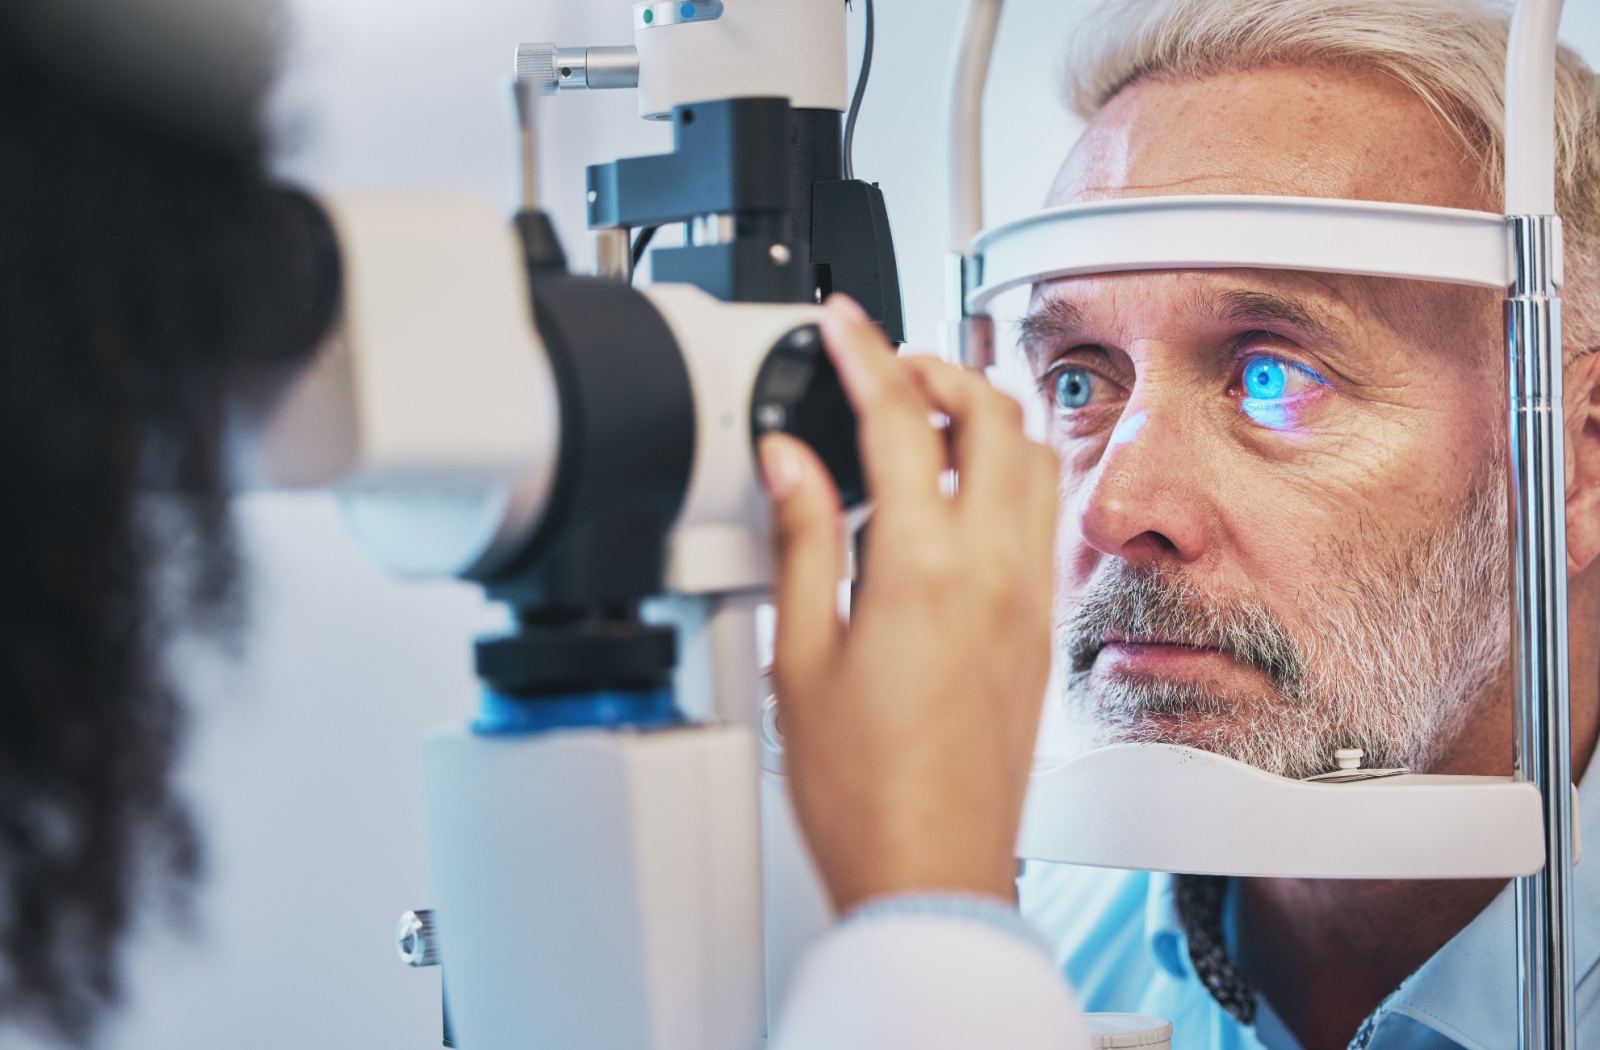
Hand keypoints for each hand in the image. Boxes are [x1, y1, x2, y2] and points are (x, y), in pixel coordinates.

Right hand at [759, 295, 1060, 912]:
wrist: (931, 871)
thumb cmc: (861, 790)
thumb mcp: (801, 655)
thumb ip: (801, 538)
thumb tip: (790, 460)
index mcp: (922, 568)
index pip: (899, 418)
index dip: (865, 352)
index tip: (842, 323)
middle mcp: (992, 571)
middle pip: (991, 414)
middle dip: (938, 365)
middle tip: (884, 364)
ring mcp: (1026, 599)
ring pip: (1031, 458)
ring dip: (983, 414)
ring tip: (922, 417)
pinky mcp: (1039, 630)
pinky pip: (1037, 516)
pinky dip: (1003, 474)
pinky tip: (956, 497)